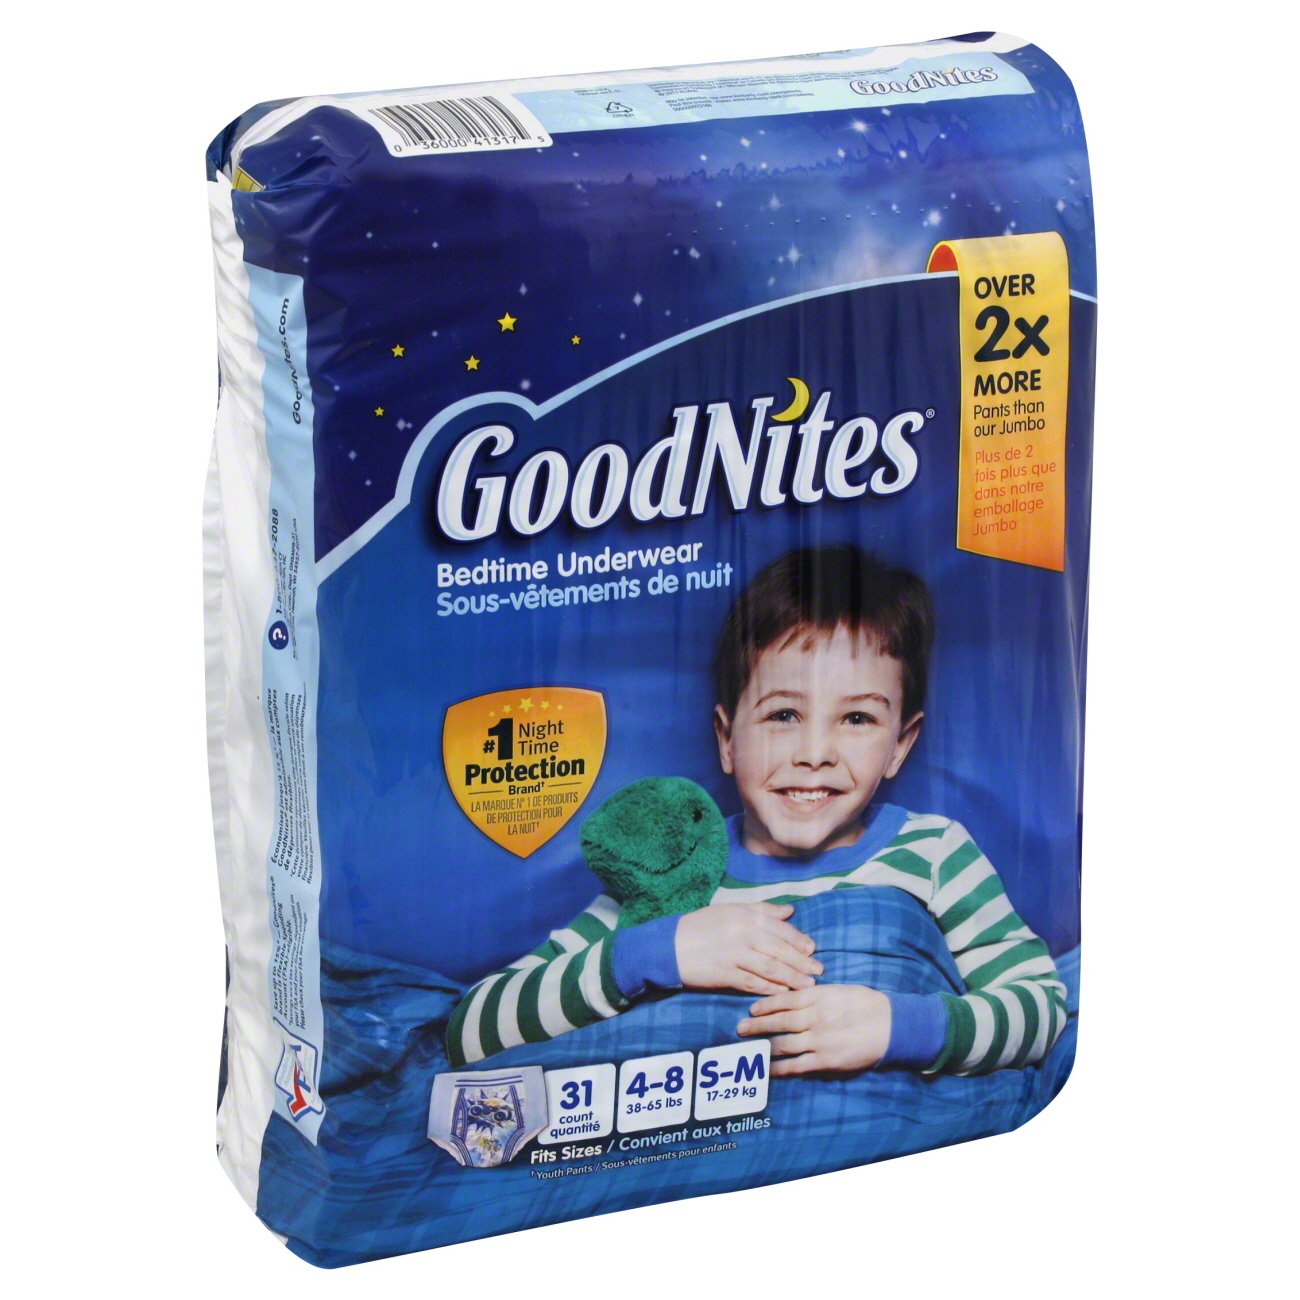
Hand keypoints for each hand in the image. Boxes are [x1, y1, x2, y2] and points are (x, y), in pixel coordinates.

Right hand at [675, 902, 820, 995]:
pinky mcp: (726, 974)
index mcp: (746, 915)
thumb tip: (789, 911)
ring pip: (771, 968)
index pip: (781, 928)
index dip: (799, 940)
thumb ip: (762, 910)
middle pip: (781, 950)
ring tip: (808, 985)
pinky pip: (754, 983)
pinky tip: (784, 993)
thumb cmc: (701, 925)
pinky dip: (771, 989)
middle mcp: (743, 933)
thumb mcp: (730, 910)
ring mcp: (735, 955)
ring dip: (792, 978)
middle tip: (819, 971)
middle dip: (802, 962)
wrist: (670, 946)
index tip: (812, 950)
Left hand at [737, 984, 890, 1074]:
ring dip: (764, 1046)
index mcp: (817, 997)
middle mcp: (814, 1017)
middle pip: (778, 1022)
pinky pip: (796, 1065)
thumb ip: (816, 995)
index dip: (765, 1005)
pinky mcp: (825, 1060)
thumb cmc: (866, 1004)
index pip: (784, 1000)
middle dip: (757, 1025)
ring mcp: (818, 1040)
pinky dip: (780, 1068)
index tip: (752, 1008)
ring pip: (783, 1044)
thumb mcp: (838, 990)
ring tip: (749, 1047)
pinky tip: (769, 1070)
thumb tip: (794, 998)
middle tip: (740, 1028)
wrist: (890, 1025)